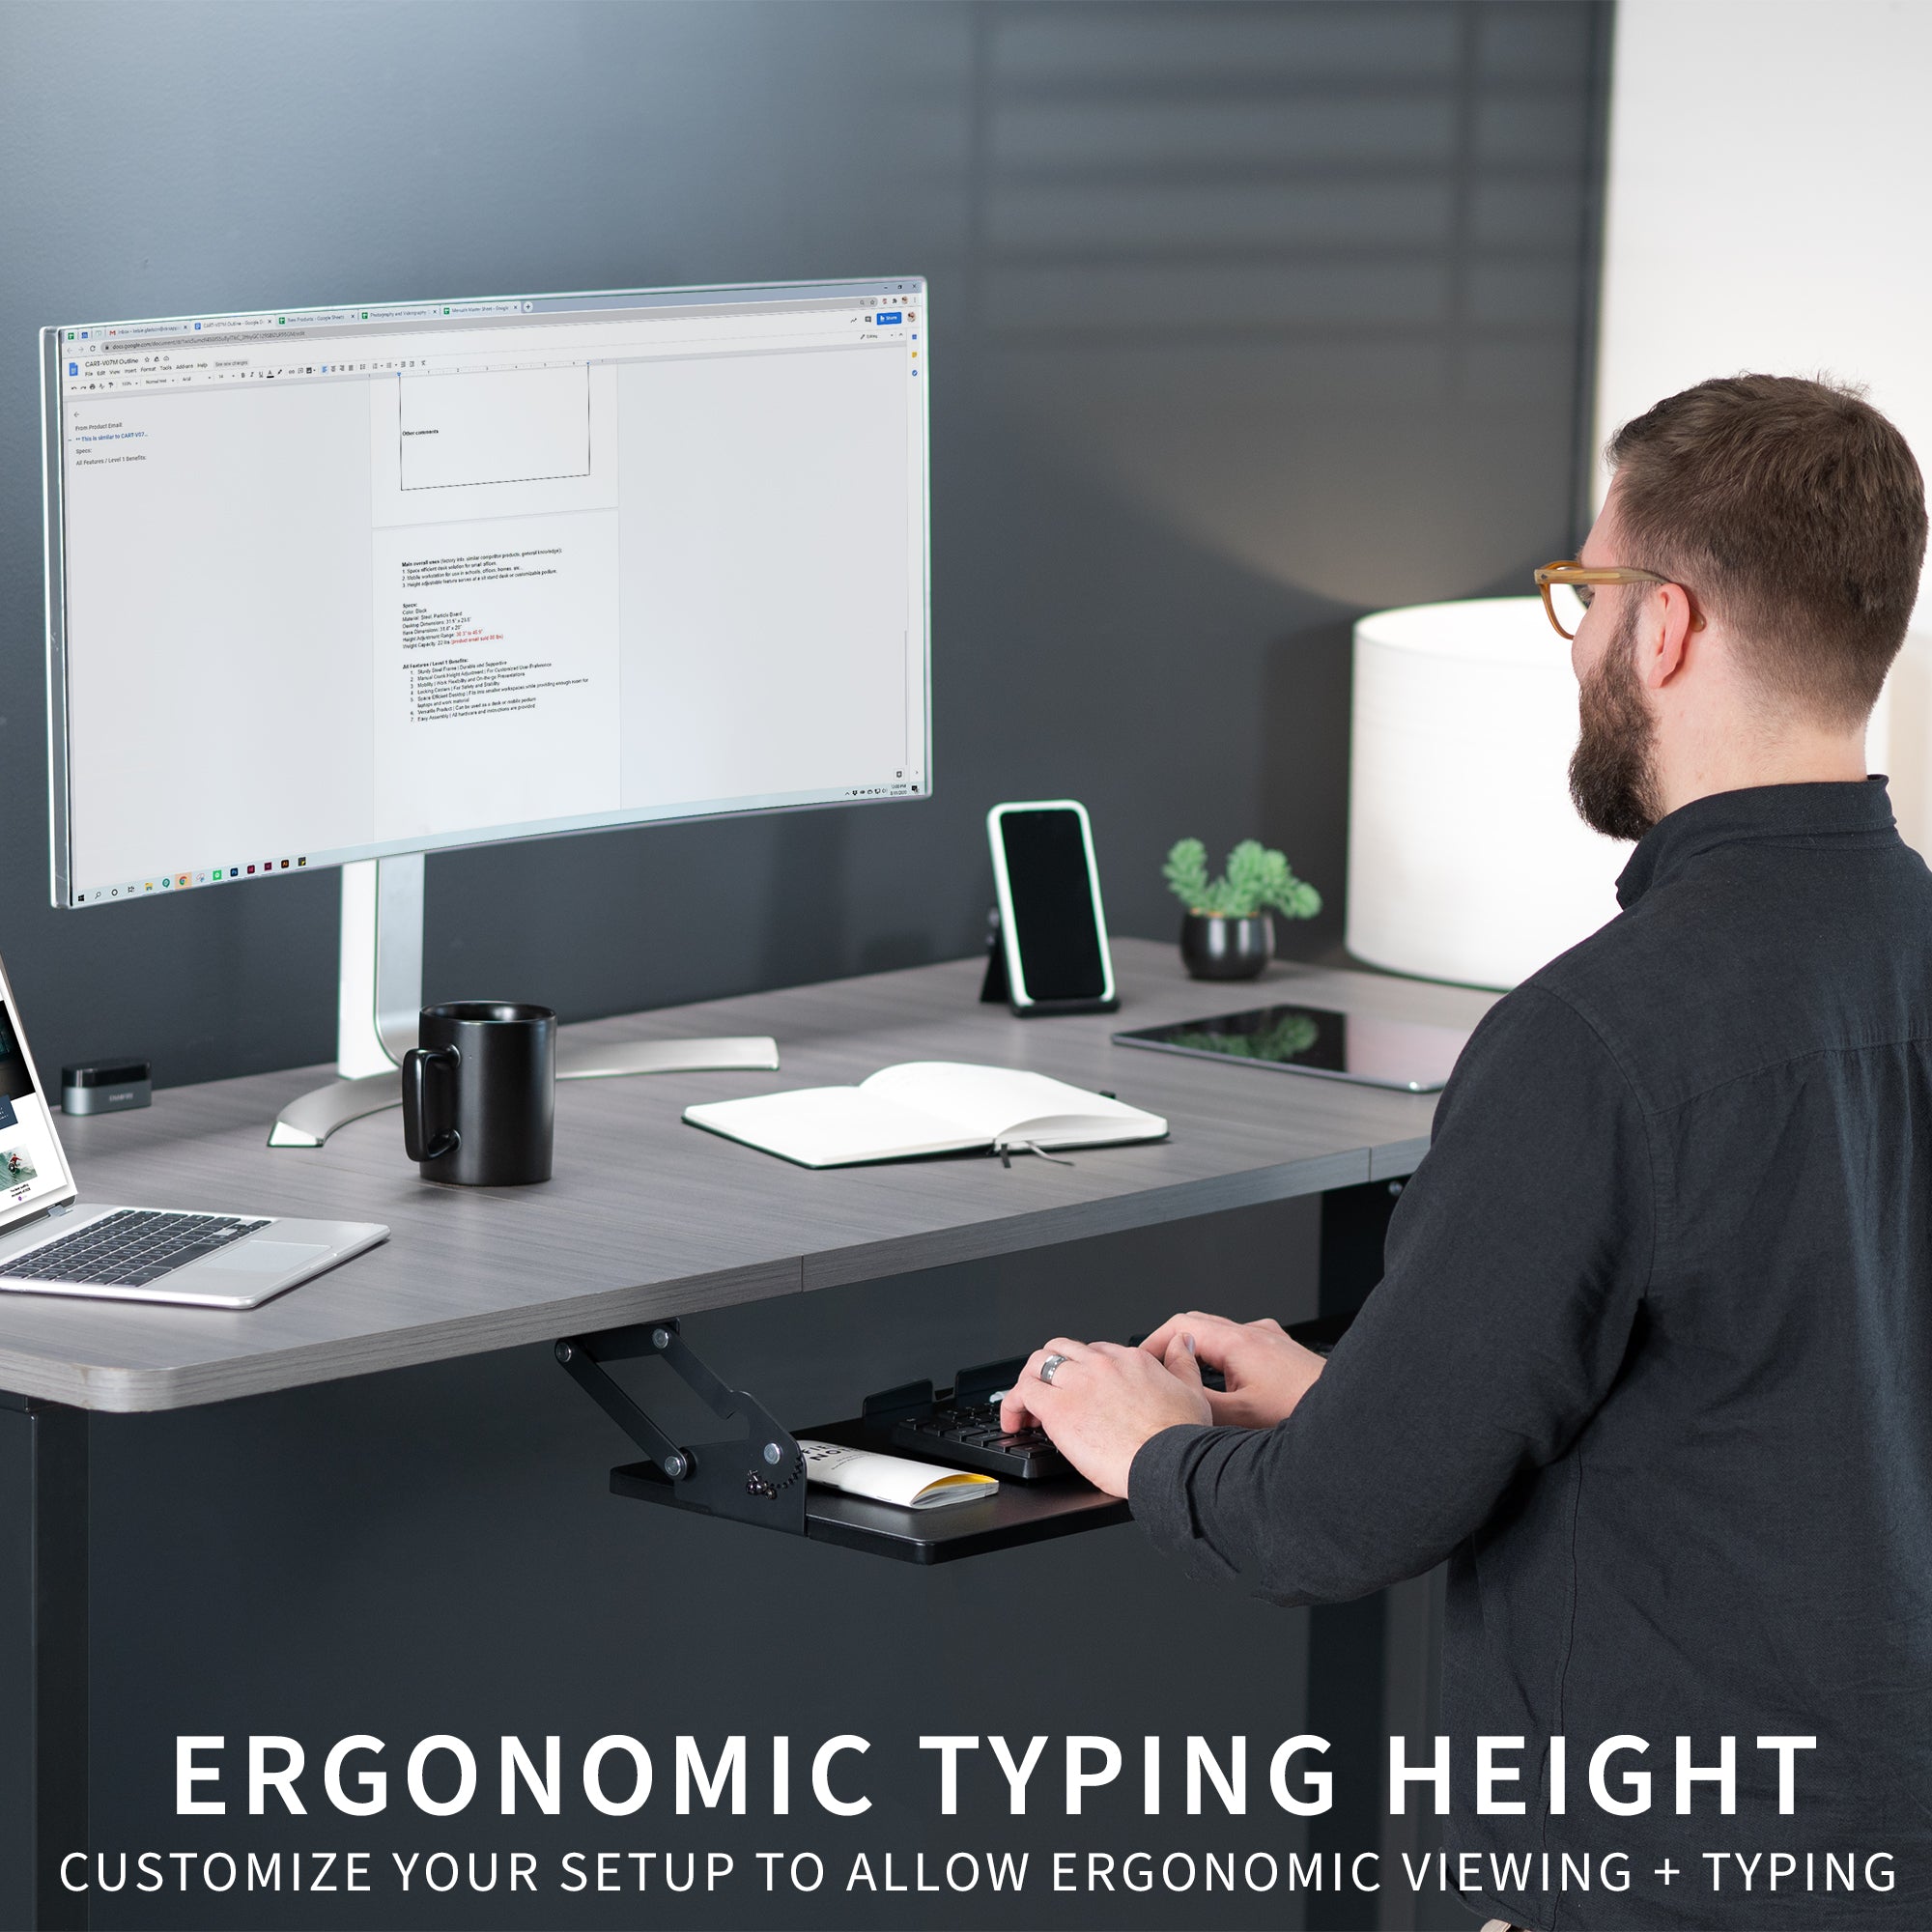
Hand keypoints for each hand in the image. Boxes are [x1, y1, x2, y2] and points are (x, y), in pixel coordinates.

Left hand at [997, 1336, 1212, 1498]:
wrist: (1170, 1462)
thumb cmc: (1181, 1438)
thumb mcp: (1191, 1390)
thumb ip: (1183, 1362)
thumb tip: (1183, 1341)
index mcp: (1130, 1360)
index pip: (1094, 1352)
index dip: (1082, 1370)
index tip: (1079, 1389)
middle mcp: (1102, 1365)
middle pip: (1061, 1350)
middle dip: (1050, 1369)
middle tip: (1047, 1393)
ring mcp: (1078, 1382)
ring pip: (1037, 1364)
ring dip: (1028, 1382)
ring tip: (1025, 1407)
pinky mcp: (1058, 1408)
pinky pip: (1022, 1393)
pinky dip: (1012, 1405)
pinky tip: (1015, 1422)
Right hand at [1136, 1310, 1325, 1430]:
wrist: (1346, 1415)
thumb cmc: (1301, 1413)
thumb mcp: (1239, 1417)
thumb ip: (1200, 1404)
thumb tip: (1171, 1400)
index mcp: (1237, 1342)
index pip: (1180, 1324)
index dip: (1153, 1341)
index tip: (1140, 1361)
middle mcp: (1254, 1333)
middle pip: (1197, 1324)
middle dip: (1171, 1344)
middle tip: (1156, 1369)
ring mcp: (1270, 1339)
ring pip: (1220, 1333)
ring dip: (1198, 1350)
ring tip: (1186, 1376)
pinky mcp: (1282, 1350)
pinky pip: (1242, 1342)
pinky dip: (1223, 1354)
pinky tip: (1227, 1379)